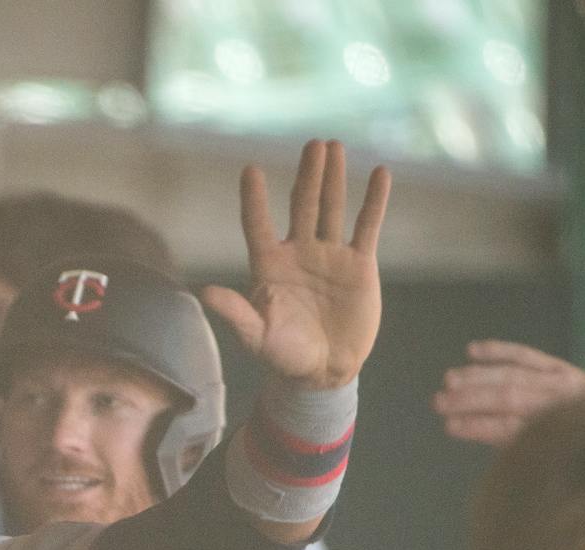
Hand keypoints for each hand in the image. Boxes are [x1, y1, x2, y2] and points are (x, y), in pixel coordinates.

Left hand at [201, 140, 391, 390]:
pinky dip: (374, 201)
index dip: (254, 200)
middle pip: (301, 205)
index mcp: (268, 267)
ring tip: (333, 146)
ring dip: (333, 178)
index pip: (258, 226)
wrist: (324, 371)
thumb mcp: (256, 336)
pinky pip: (367, 226)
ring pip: (331, 208)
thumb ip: (235, 313)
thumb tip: (204, 293)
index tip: (249, 170)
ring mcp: (329, 255)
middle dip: (307, 175)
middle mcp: (298, 253)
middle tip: (312, 144)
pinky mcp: (359, 264)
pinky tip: (379, 174)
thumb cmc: (283, 355)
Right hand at [433, 340, 584, 445]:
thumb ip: (521, 449)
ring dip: (478, 376)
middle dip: (471, 399)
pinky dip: (499, 350)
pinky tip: (473, 349)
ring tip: (449, 379)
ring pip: (514, 374)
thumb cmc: (580, 452)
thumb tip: (479, 433)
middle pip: (509, 397)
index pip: (510, 427)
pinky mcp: (560, 367)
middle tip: (439, 402)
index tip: (450, 426)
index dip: (478, 426)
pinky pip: (527, 354)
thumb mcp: (551, 461)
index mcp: (557, 432)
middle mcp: (560, 402)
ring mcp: (562, 381)